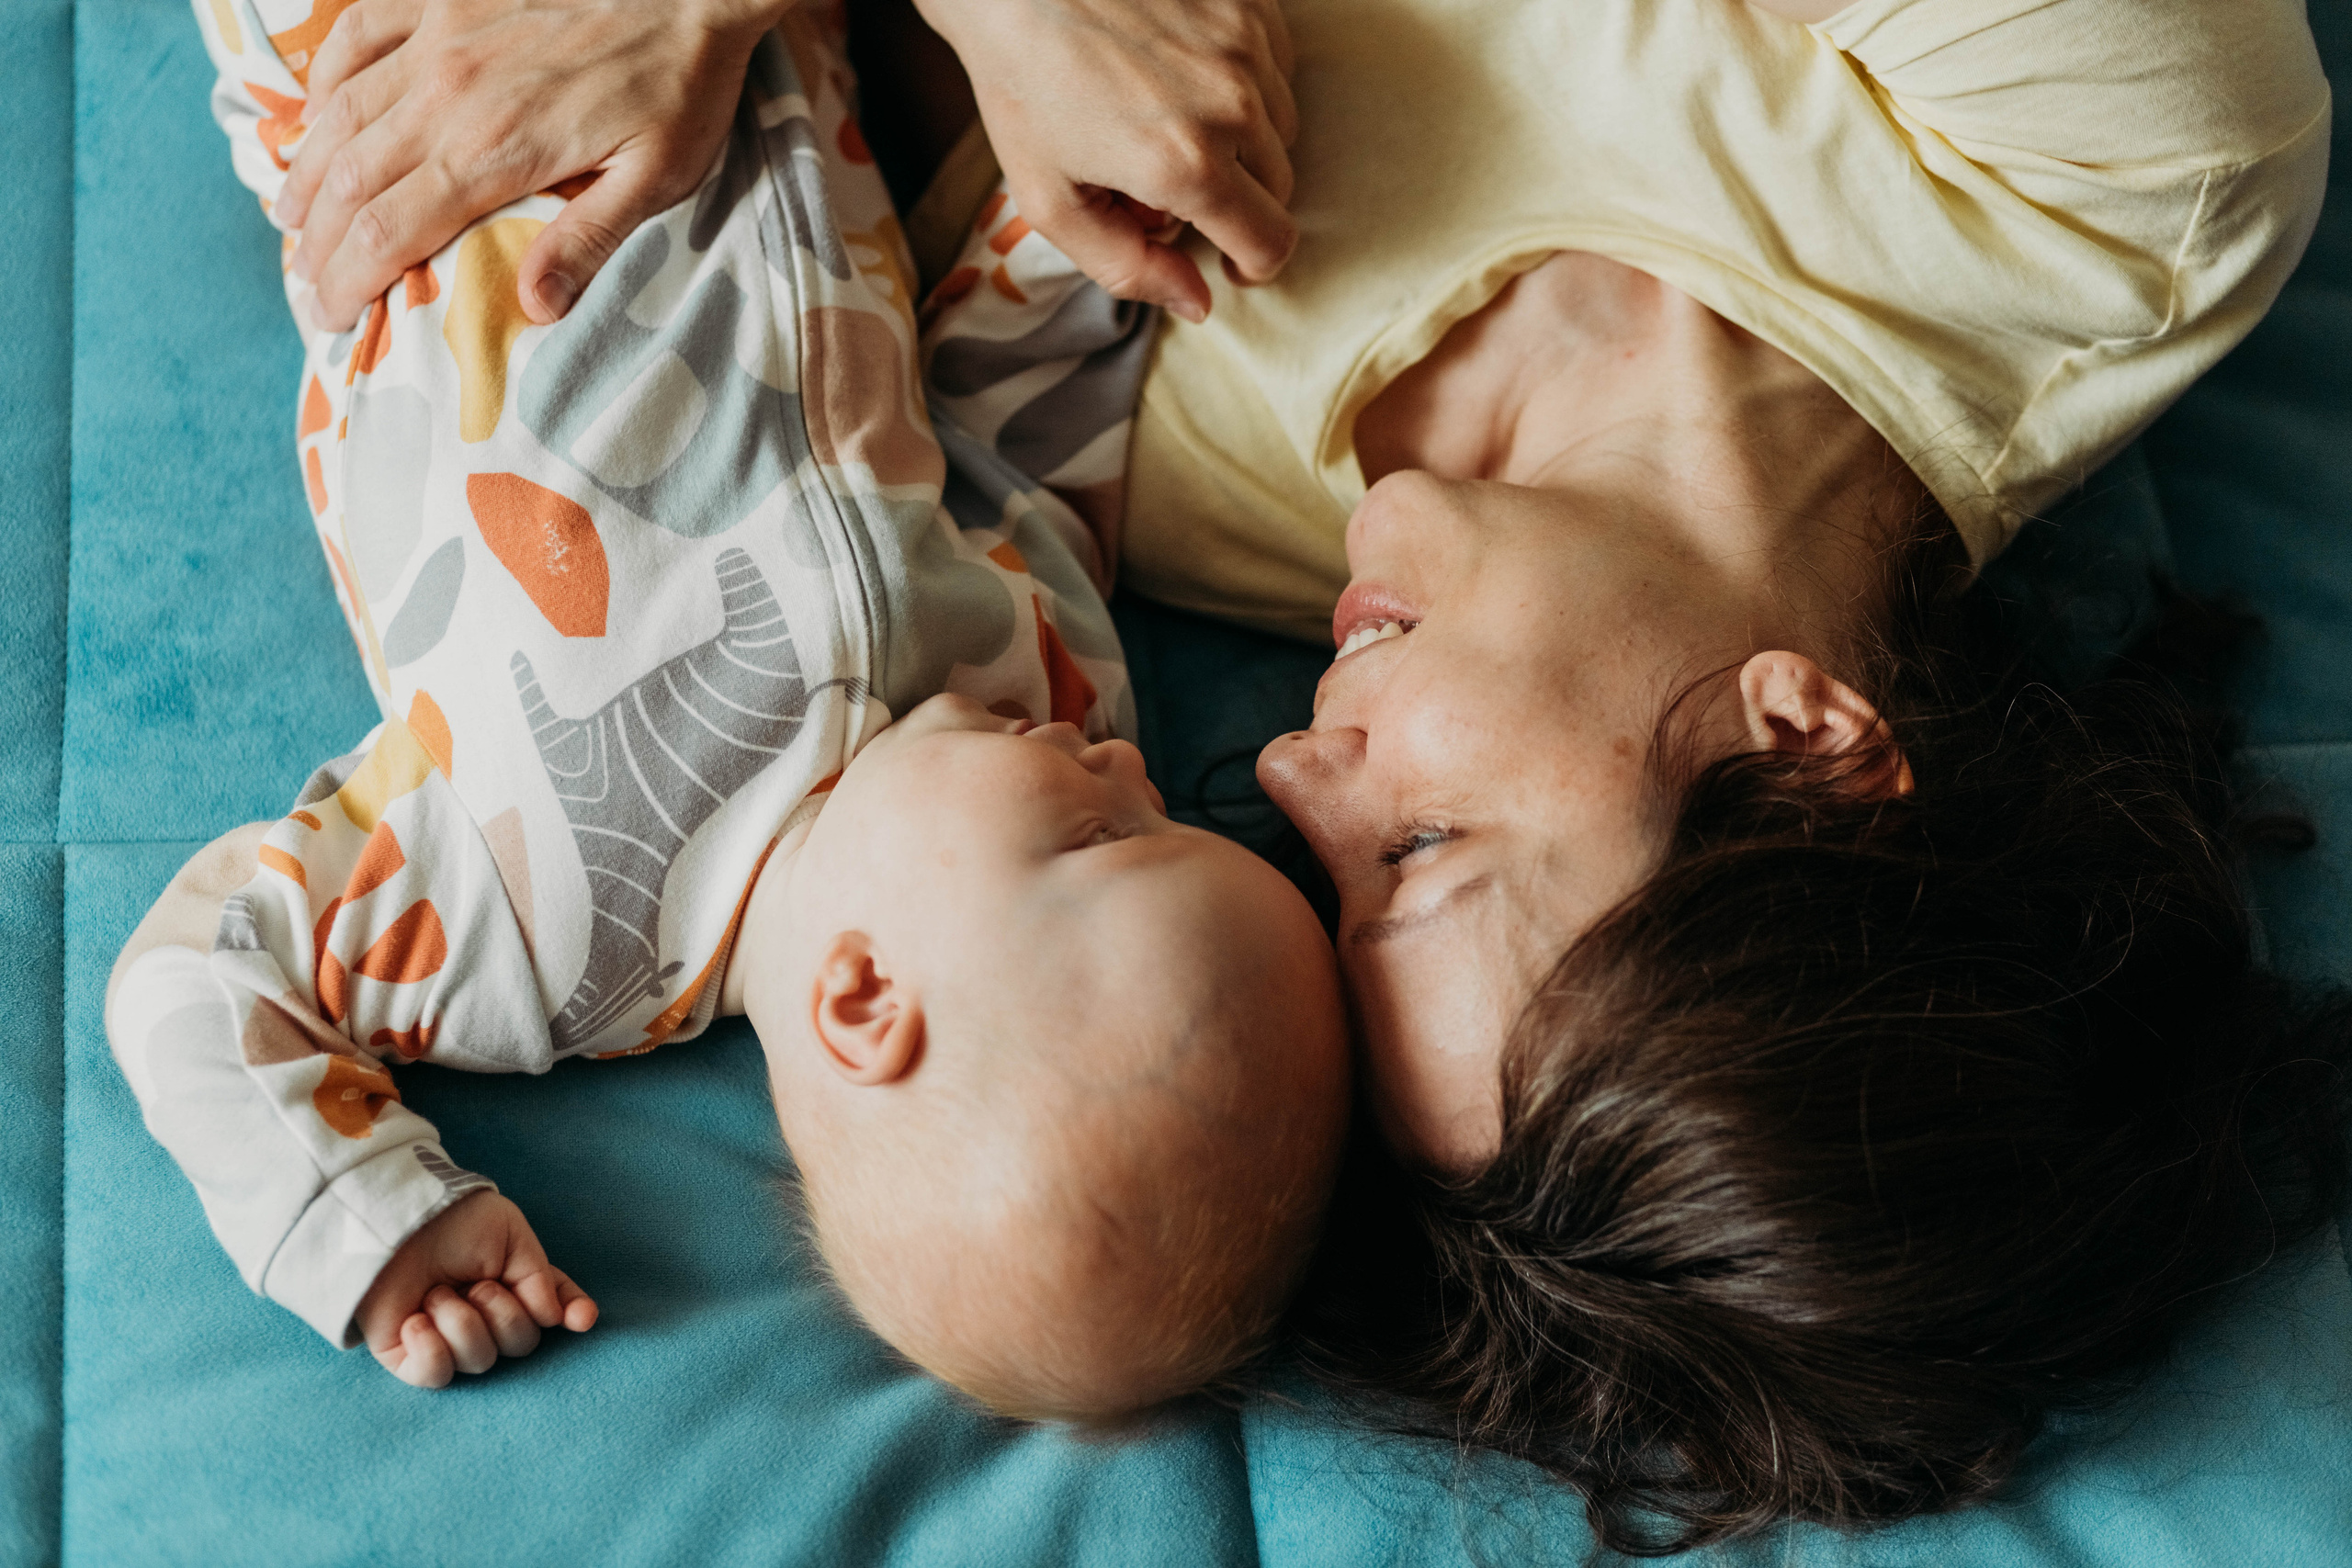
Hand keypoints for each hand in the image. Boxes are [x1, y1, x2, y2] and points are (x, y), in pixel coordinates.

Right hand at [275, 0, 789, 331]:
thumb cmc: (681, 86)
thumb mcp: (656, 178)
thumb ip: (588, 241)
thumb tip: (534, 307)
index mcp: (496, 149)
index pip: (391, 232)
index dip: (348, 279)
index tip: (327, 316)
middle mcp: (448, 92)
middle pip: (351, 180)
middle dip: (318, 241)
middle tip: (304, 283)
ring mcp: (438, 37)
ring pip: (341, 113)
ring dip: (308, 170)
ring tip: (292, 217)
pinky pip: (358, 34)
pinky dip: (326, 80)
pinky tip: (317, 115)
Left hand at [356, 1190, 597, 1387]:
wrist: (392, 1218)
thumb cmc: (452, 1220)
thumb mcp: (511, 1235)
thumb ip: (538, 1277)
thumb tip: (553, 1319)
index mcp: (512, 1282)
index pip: (551, 1308)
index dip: (572, 1315)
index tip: (582, 1319)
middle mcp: (484, 1315)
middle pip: (520, 1344)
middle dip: (503, 1314)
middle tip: (475, 1284)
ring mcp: (446, 1339)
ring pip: (480, 1361)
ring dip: (462, 1323)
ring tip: (437, 1293)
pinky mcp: (408, 1356)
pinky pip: (436, 1377)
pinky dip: (432, 1350)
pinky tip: (417, 1321)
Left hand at [918, 0, 1298, 321]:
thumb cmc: (1021, 86)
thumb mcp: (1051, 200)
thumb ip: (1128, 267)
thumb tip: (1199, 304)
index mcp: (1186, 166)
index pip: (1271, 242)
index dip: (1253, 265)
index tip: (1232, 263)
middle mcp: (1233, 104)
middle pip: (1280, 185)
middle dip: (1238, 201)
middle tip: (1177, 189)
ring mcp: (1246, 43)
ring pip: (1281, 123)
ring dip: (1243, 139)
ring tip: (1175, 124)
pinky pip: (1276, 60)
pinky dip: (1246, 80)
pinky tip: (1187, 74)